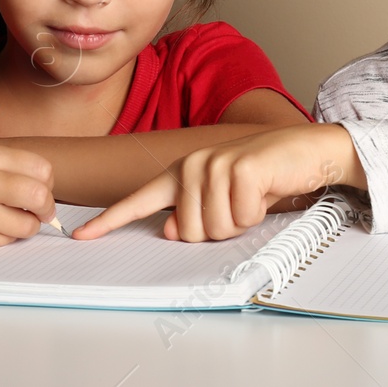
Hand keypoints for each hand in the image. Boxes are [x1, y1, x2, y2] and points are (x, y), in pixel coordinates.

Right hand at [0, 142, 57, 255]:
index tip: (39, 191)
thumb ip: (8, 171)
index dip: (47, 183)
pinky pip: (4, 242)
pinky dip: (2, 239)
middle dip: (46, 209)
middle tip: (38, 214)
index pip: (41, 168)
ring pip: (27, 225)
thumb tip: (48, 192)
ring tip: (9, 223)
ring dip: (25, 228)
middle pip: (40, 195)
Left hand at [73, 124, 363, 242]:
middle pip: (187, 233)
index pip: (139, 201)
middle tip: (239, 207)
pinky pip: (241, 216)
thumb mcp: (224, 199)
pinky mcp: (240, 168)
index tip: (81, 236)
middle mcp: (191, 166)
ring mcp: (214, 164)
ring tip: (252, 197)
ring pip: (214, 229)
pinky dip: (257, 213)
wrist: (306, 150)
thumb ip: (192, 213)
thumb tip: (168, 230)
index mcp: (182, 174)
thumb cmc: (265, 177)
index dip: (110, 221)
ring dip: (240, 222)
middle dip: (217, 230)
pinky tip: (265, 190)